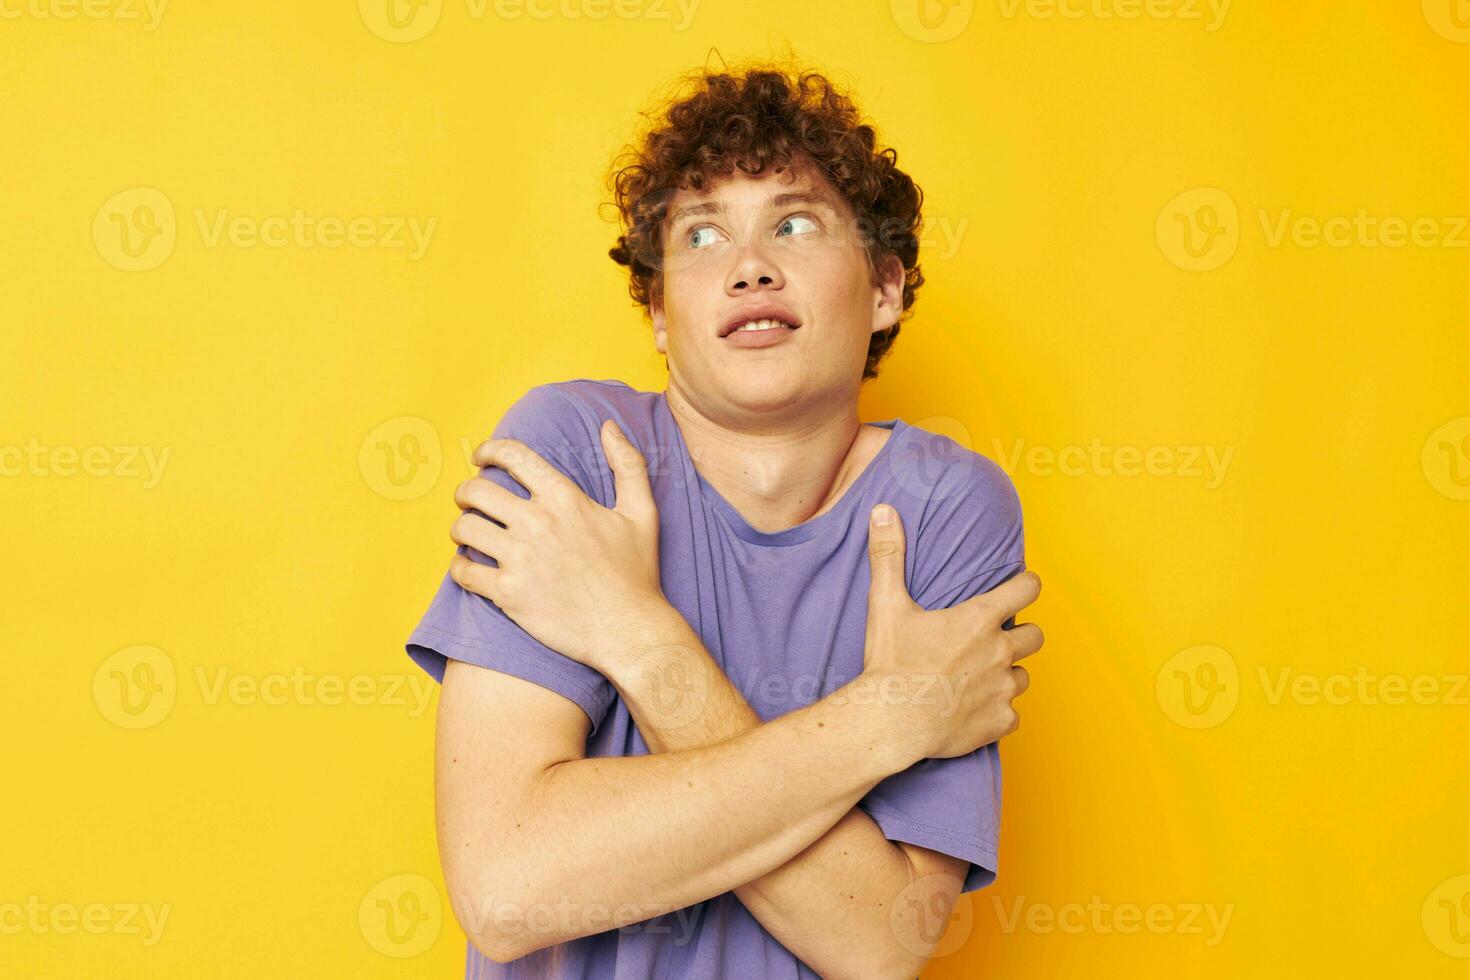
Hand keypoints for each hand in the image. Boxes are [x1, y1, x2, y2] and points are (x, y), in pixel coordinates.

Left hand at [447, 419, 664, 672]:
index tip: (481, 457)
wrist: (629, 631)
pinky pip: (462, 571)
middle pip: (476, 491)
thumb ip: (627, 464)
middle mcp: (537, 523)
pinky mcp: (508, 594)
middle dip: (466, 492)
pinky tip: (468, 568)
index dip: (489, 449)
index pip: (513, 456)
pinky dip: (459, 567)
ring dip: (461, 529)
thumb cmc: (636, 573)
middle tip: (469, 501)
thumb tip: (608, 427)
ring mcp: (520, 559)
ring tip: (468, 534)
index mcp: (565, 498)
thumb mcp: (642, 512)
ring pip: (464, 529)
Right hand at [857, 503, 1042, 763]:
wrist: (891, 722)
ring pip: (1024, 677)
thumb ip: (888, 555)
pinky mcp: (998, 722)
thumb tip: (883, 511)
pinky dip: (996, 712)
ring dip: (1008, 674)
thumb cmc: (891, 663)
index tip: (1022, 586)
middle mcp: (1000, 652)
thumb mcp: (886, 603)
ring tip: (981, 677)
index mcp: (980, 619)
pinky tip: (974, 711)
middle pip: (1035, 636)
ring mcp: (1002, 689)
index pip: (1027, 589)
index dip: (1027, 584)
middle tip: (995, 638)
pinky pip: (1011, 716)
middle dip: (1021, 634)